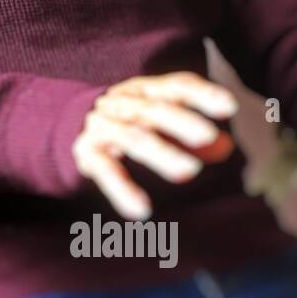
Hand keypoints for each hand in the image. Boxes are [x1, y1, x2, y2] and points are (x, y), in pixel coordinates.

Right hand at [72, 72, 238, 218]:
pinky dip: (123, 190)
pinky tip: (141, 211)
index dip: (203, 94)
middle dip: (183, 122)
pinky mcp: (86, 154)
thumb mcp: (163, 125)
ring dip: (162, 153)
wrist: (66, 124)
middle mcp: (124, 103)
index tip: (230, 107)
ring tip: (189, 172)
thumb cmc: (130, 123)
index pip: (177, 86)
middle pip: (156, 110)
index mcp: (146, 90)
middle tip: (209, 136)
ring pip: (134, 137)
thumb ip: (195, 136)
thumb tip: (227, 146)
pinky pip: (106, 171)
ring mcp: (103, 127)